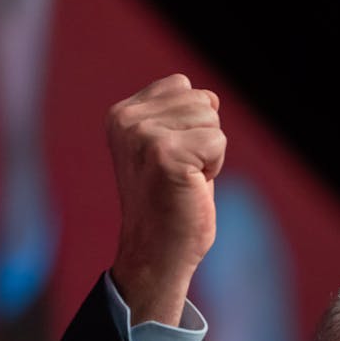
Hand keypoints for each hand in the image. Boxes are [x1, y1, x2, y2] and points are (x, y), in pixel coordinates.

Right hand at [105, 73, 225, 324]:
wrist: (156, 254)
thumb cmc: (169, 204)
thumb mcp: (166, 148)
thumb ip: (178, 117)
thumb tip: (211, 96)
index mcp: (122, 114)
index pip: (181, 86)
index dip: (192, 124)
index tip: (171, 160)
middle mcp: (127, 120)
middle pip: (201, 99)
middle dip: (204, 138)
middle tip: (181, 174)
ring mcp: (143, 136)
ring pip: (212, 118)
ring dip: (209, 154)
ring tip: (184, 180)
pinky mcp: (164, 155)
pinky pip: (218, 141)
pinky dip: (215, 168)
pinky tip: (190, 188)